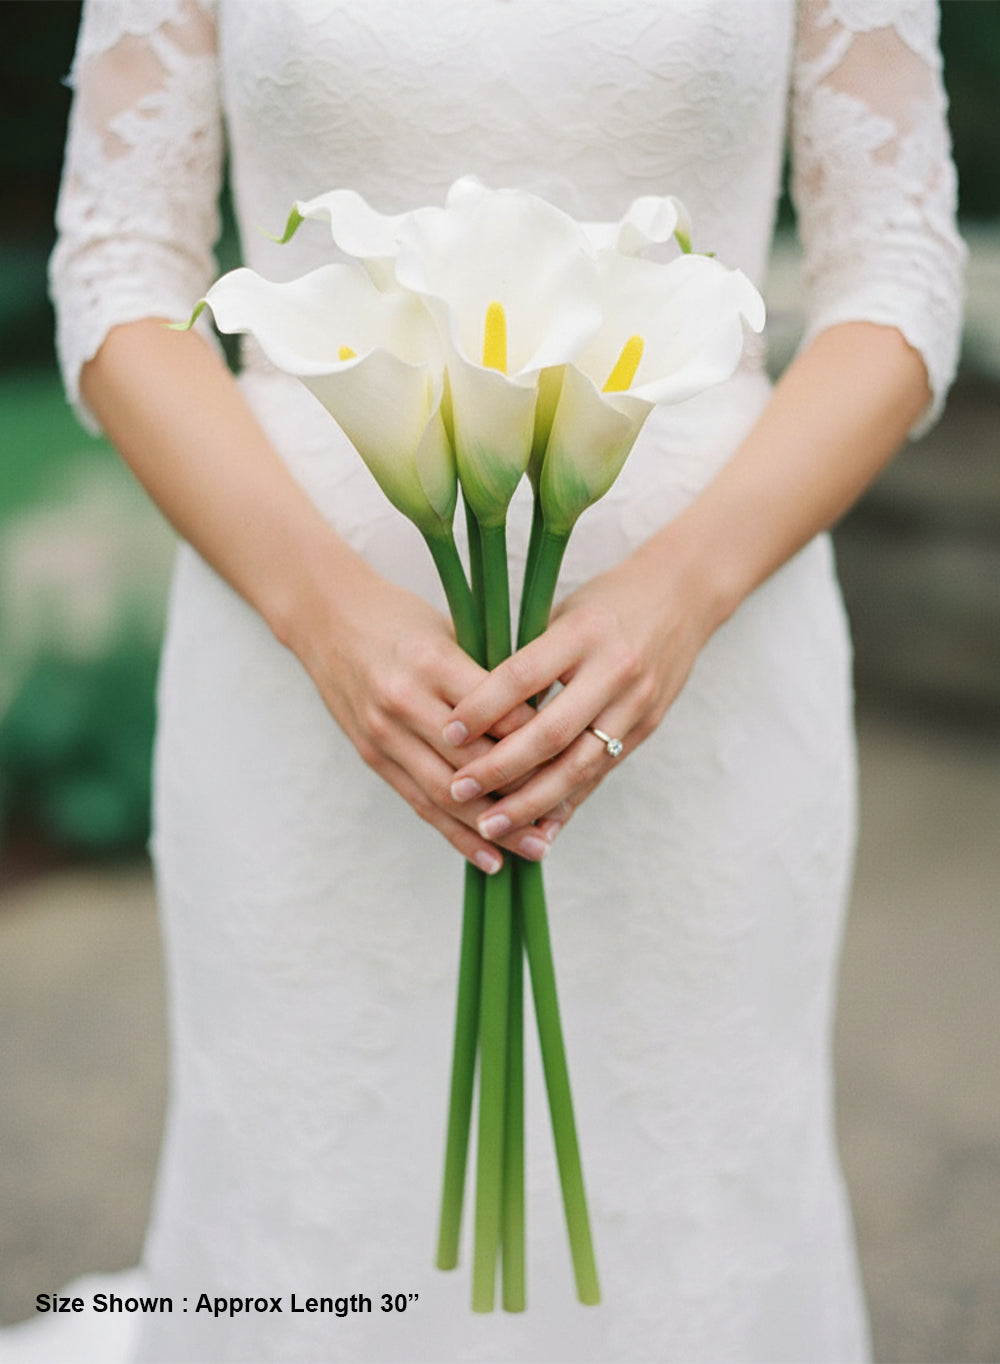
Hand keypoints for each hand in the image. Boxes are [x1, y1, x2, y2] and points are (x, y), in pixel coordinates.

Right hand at [293, 555, 560, 871]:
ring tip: (535, 848)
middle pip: (475, 763)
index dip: (540, 744)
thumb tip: (548, 719)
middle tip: (562, 820)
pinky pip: (419, 802)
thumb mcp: (450, 631)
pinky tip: (489, 857)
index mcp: (434, 661)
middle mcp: (405, 700)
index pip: (499, 715)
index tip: (575, 763)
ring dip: (494, 828)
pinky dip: (456, 834)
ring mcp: (384, 732)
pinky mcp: (372, 754)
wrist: (326, 618)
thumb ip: (491, 674)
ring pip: (447, 793)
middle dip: (522, 796)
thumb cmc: (401, 619)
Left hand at [440, 539, 717, 841]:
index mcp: (583, 631)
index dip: (481, 709)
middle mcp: (615, 670)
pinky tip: (537, 827)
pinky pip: (600, 773)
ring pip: (579, 766)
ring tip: (491, 825)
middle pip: (551, 733)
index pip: (522, 677)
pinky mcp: (646, 727)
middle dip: (500, 769)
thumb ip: (526, 660)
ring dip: (531, 803)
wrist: (682, 596)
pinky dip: (566, 803)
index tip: (447, 734)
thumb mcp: (562, 614)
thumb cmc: (604, 602)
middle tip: (458, 791)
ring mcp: (636, 704)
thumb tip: (471, 713)